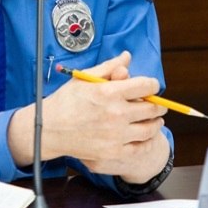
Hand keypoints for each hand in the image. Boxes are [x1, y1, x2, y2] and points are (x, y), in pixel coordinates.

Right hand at [8, 51, 169, 181]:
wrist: (49, 129)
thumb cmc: (65, 102)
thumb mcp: (85, 78)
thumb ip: (109, 67)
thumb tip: (127, 57)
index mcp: (110, 92)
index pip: (147, 86)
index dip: (153, 85)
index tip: (152, 87)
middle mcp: (116, 114)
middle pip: (152, 108)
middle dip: (159, 104)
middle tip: (158, 105)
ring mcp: (116, 135)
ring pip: (150, 128)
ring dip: (156, 122)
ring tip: (155, 120)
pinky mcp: (113, 151)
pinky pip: (140, 147)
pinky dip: (146, 140)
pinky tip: (144, 135)